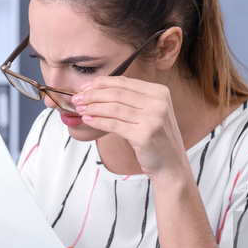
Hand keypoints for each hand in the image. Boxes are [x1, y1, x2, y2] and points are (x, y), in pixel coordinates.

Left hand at [72, 76, 190, 178]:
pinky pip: (114, 125)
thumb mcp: (149, 112)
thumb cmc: (155, 138)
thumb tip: (95, 89)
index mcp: (159, 92)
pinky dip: (98, 121)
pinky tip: (88, 120)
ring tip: (80, 109)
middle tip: (76, 98)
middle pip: (117, 93)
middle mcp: (158, 103)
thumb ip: (130, 99)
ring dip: (92, 107)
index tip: (84, 86)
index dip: (101, 83)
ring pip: (114, 108)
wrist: (171, 165)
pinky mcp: (144, 135)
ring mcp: (153, 119)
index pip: (124, 82)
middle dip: (92, 94)